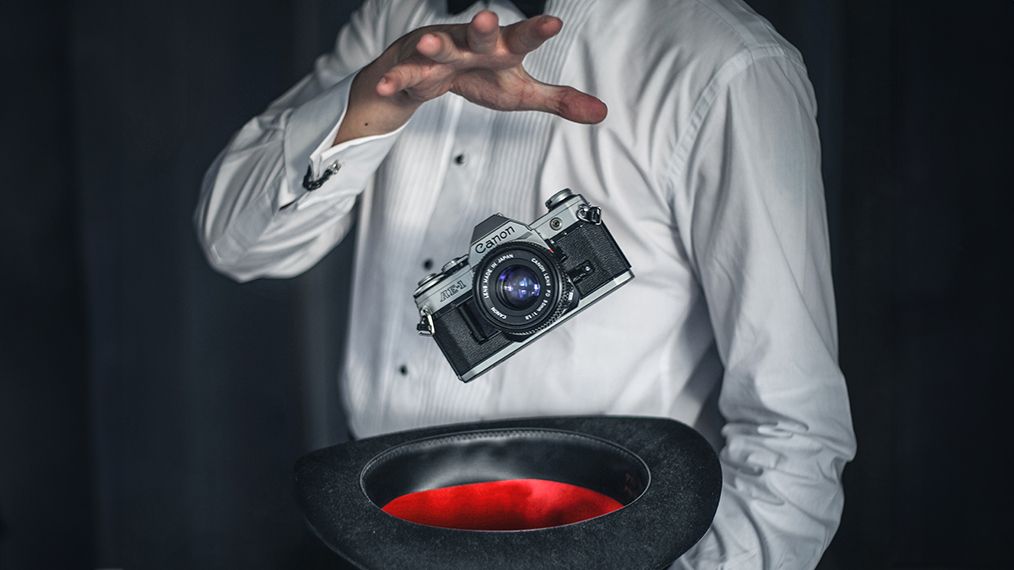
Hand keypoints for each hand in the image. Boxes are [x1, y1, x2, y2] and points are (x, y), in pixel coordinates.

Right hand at [334, 10, 606, 144]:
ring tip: (429, 45)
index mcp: (502, 47)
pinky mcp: (415, 68)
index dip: (537, 31)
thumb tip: (601, 112)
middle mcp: (472, 43)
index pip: (523, 37)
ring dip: (434, 47)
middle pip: (479, 33)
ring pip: (438, 48)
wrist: (431, 73)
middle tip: (487, 16)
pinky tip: (387, 86)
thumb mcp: (521, 92)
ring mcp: (441, 53)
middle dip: (482, 25)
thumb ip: (558, 99)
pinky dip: (396, 81)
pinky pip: (406, 75)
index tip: (554, 23)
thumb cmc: (481, 75)